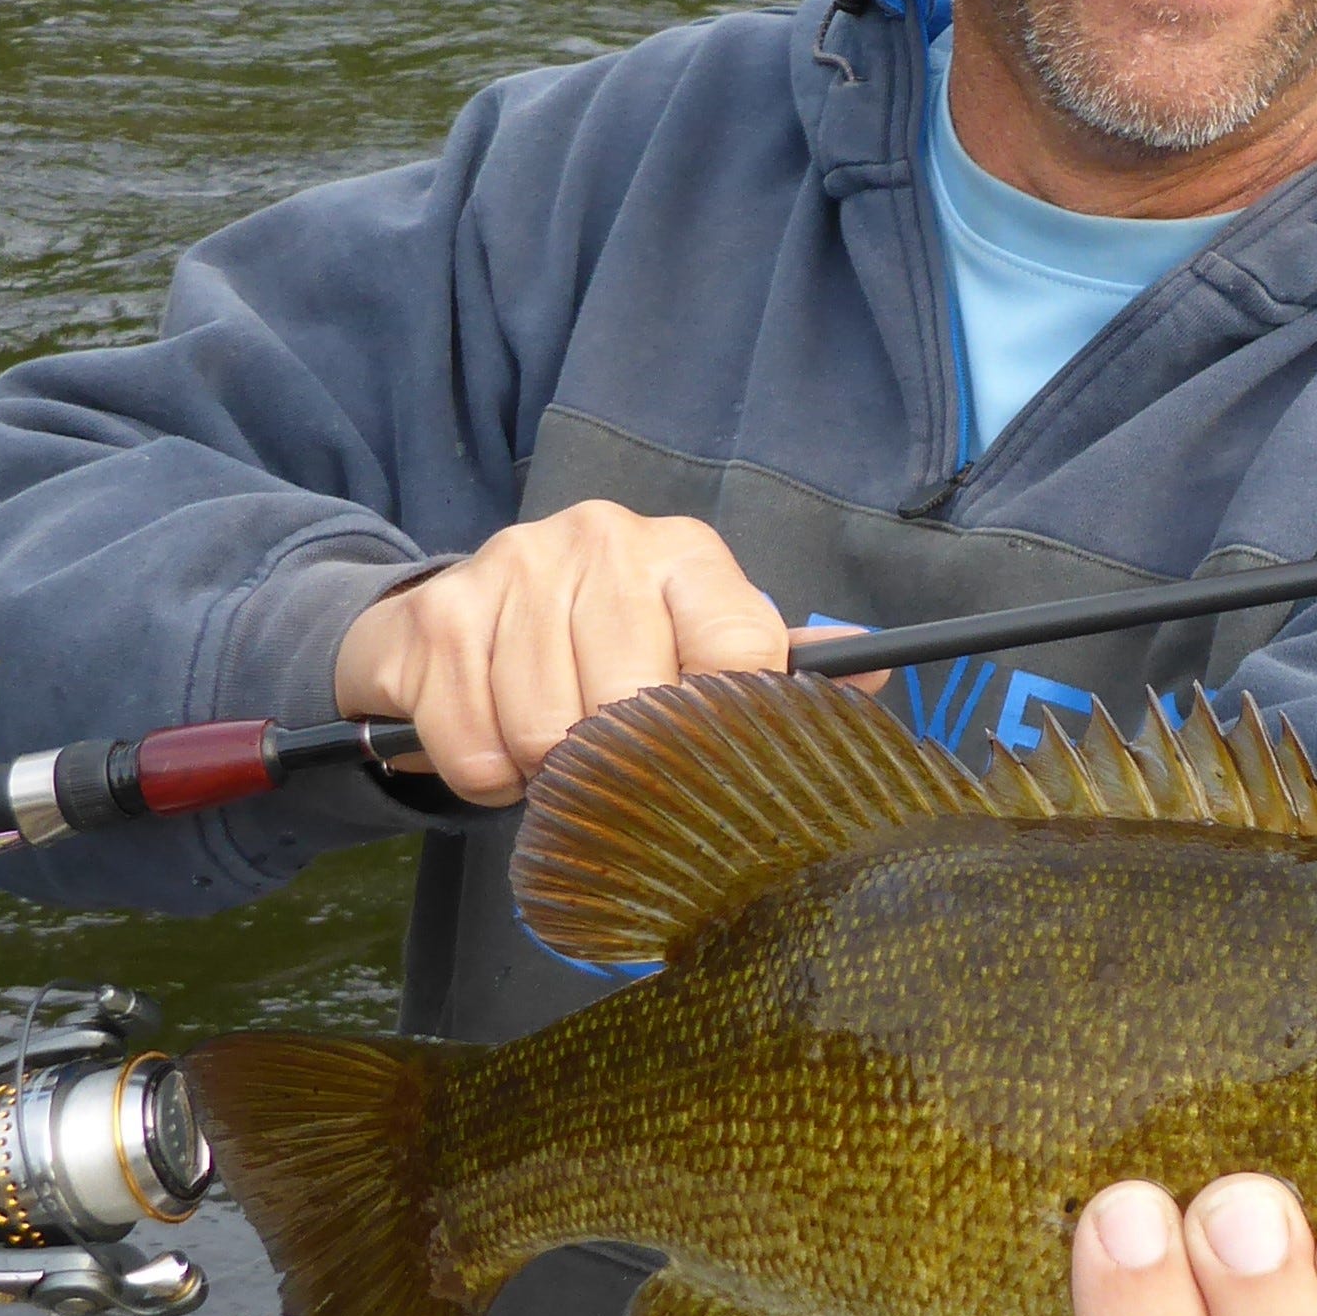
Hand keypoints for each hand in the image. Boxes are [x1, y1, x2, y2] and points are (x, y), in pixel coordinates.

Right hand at [334, 501, 834, 804]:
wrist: (448, 624)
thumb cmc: (598, 645)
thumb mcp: (694, 642)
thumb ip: (775, 662)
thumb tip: (877, 669)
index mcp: (684, 552)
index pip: (738, 652)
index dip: (720, 729)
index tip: (700, 755)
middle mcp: (603, 540)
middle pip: (635, 705)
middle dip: (621, 762)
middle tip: (608, 762)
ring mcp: (514, 567)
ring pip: (547, 734)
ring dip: (547, 774)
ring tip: (550, 749)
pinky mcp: (439, 615)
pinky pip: (475, 749)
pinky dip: (485, 775)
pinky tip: (494, 742)